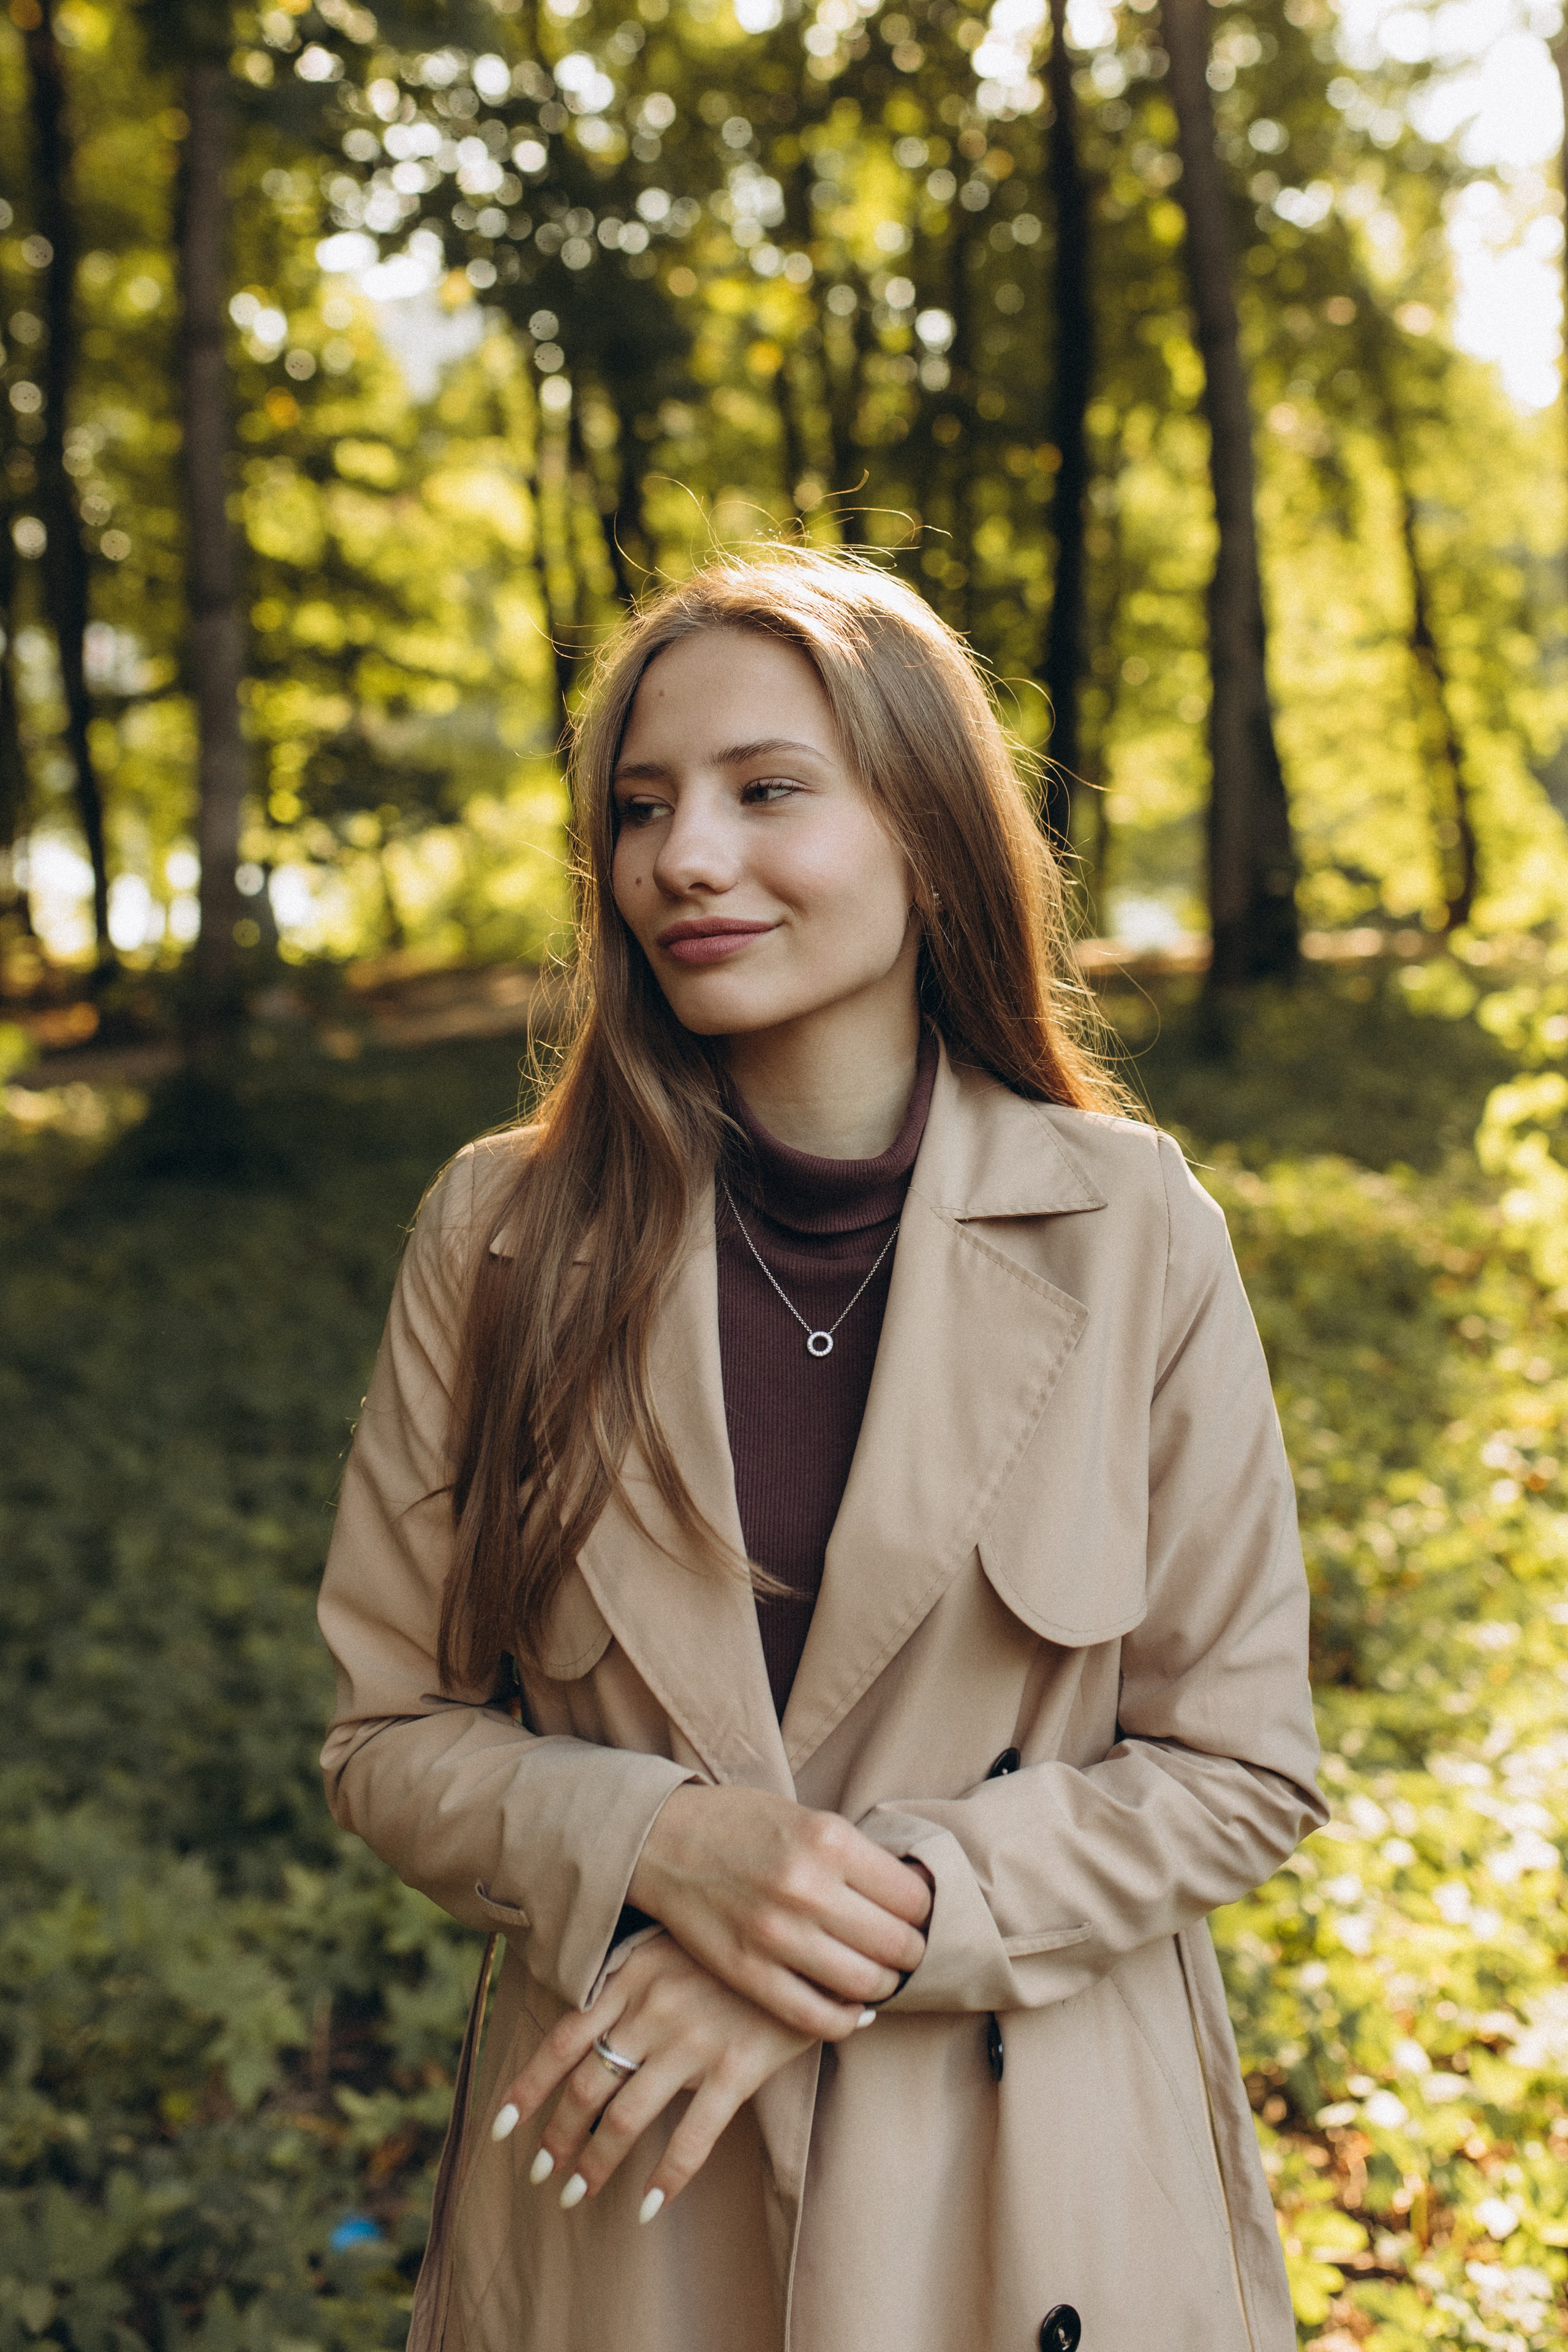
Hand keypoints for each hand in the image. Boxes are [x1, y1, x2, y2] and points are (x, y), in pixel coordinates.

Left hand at [490, 1932, 853, 2218]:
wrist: (805, 1930)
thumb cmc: (729, 1939)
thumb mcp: (667, 1939)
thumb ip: (625, 1974)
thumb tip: (578, 2015)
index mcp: (631, 1976)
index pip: (562, 2039)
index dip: (527, 2088)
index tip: (501, 2128)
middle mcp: (653, 2010)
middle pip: (588, 2087)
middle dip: (557, 2139)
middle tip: (541, 2175)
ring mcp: (694, 2041)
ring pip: (627, 2118)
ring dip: (595, 2166)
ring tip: (577, 2195)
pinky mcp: (738, 2067)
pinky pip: (693, 2136)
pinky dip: (666, 2178)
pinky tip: (647, 2206)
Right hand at [627, 1784, 931, 2035]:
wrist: (664, 1840)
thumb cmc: (743, 1825)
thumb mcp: (808, 1818)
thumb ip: (858, 1858)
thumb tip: (916, 1899)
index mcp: (828, 1839)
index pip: (913, 1897)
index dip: (925, 1911)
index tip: (916, 1915)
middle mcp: (807, 1886)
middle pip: (897, 1944)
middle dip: (911, 1953)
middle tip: (903, 1950)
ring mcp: (775, 1934)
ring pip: (864, 1984)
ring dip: (882, 1986)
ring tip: (876, 1974)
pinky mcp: (748, 1972)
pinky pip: (817, 2016)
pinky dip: (844, 2019)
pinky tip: (848, 2005)